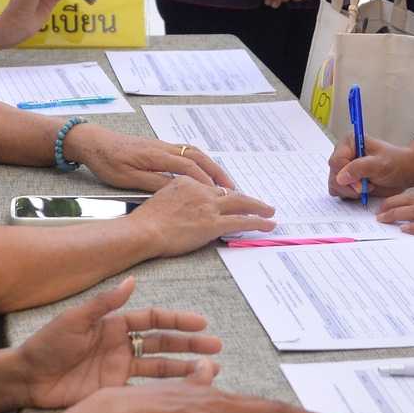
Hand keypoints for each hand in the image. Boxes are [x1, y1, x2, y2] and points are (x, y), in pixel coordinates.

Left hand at [17, 278, 222, 409]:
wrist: (27, 378)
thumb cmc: (46, 344)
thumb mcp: (75, 320)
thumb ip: (105, 303)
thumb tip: (133, 280)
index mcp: (114, 324)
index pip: (153, 320)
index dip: (177, 320)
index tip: (200, 323)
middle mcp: (121, 345)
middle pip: (163, 343)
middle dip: (190, 344)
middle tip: (216, 347)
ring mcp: (119, 369)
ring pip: (159, 367)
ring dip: (184, 368)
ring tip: (210, 370)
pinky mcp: (113, 391)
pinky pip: (144, 389)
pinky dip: (163, 391)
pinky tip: (182, 392)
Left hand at [66, 123, 236, 190]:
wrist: (93, 141)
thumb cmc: (107, 161)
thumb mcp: (127, 178)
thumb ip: (153, 183)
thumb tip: (177, 191)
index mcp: (156, 156)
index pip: (189, 168)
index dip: (206, 181)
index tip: (220, 194)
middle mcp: (164, 148)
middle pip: (198, 157)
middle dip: (217, 173)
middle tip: (232, 188)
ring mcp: (162, 146)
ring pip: (194, 153)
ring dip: (211, 166)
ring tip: (223, 181)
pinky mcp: (159, 147)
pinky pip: (187, 152)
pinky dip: (201, 162)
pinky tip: (203, 171)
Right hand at [129, 177, 275, 251]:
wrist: (143, 230)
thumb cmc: (146, 220)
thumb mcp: (161, 198)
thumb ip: (177, 198)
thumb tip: (186, 206)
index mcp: (187, 182)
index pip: (212, 188)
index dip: (225, 196)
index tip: (233, 199)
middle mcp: (201, 191)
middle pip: (231, 192)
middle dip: (249, 198)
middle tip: (262, 203)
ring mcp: (208, 207)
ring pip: (241, 204)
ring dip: (258, 208)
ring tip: (270, 211)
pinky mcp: (213, 223)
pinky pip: (242, 221)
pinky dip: (258, 223)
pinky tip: (268, 224)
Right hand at [328, 134, 413, 200]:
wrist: (405, 172)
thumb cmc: (396, 163)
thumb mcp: (380, 164)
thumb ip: (359, 168)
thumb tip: (340, 177)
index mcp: (349, 142)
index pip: (336, 161)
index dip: (346, 175)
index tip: (361, 186)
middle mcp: (343, 154)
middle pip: (333, 174)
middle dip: (349, 186)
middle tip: (366, 188)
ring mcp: (344, 168)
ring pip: (334, 185)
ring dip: (350, 191)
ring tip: (367, 187)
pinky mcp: (347, 181)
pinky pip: (339, 192)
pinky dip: (350, 195)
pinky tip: (364, 192)